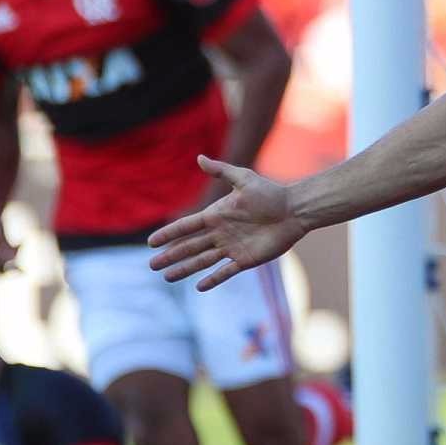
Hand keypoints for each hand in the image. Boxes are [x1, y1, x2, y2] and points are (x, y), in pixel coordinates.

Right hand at [148, 155, 305, 290]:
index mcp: (216, 215)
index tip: (151, 242)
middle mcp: (220, 233)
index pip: (187, 227)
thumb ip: (221, 171)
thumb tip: (200, 158)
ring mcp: (231, 248)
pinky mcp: (246, 260)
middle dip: (171, 256)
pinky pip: (225, 272)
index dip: (169, 234)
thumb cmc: (270, 193)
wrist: (293, 210)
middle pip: (189, 247)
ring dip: (185, 269)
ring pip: (202, 261)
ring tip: (167, 277)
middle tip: (152, 265)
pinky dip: (213, 279)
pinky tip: (199, 286)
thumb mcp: (244, 179)